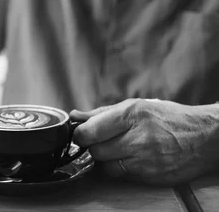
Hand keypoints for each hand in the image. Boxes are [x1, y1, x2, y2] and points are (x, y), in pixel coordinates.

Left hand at [71, 99, 218, 184]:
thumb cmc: (169, 118)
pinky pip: (122, 176)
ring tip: (117, 150)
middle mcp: (138, 137)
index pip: (89, 131)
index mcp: (131, 114)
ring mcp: (146, 159)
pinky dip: (120, 169)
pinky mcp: (151, 176)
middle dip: (93, 147)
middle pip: (95, 150)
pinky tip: (130, 159)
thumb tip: (75, 116)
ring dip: (106, 160)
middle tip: (101, 142)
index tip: (81, 134)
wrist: (206, 136)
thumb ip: (102, 113)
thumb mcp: (137, 106)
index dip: (80, 135)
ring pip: (106, 166)